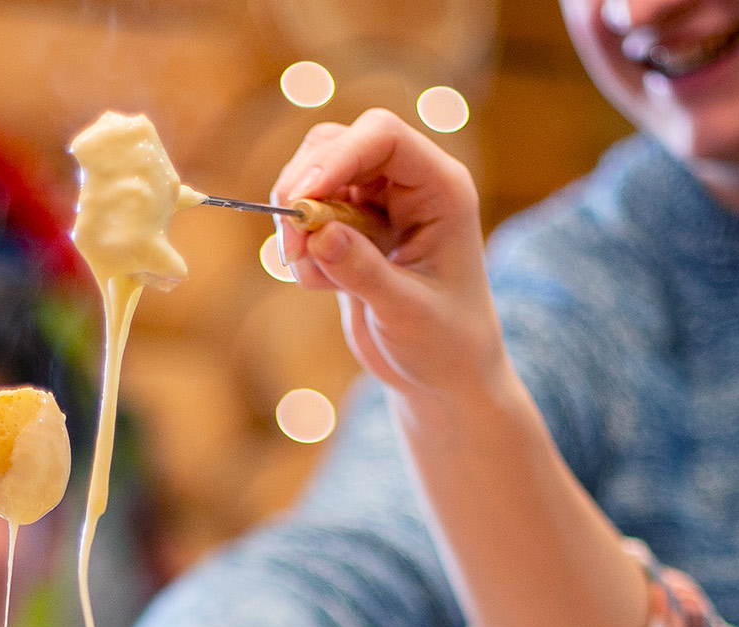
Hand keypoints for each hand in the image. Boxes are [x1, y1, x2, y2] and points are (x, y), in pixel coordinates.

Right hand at [272, 109, 506, 406]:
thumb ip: (365, 272)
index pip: (383, 137)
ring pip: (315, 175)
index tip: (300, 198)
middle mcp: (410, 185)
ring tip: (310, 275)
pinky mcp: (352, 230)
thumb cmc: (446, 345)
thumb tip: (319, 233)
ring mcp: (378, 205)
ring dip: (298, 221)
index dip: (337, 157)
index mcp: (441, 188)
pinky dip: (301, 248)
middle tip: (292, 246)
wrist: (443, 377)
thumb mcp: (408, 313)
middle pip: (338, 145)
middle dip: (304, 189)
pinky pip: (309, 215)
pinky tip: (323, 285)